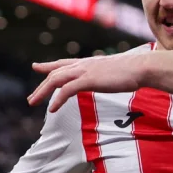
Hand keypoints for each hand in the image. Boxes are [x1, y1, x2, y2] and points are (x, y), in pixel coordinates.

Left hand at [28, 53, 146, 111]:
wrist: (141, 68)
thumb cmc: (135, 71)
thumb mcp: (116, 72)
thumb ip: (108, 75)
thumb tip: (111, 79)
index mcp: (89, 62)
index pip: (64, 63)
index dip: (48, 65)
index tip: (36, 66)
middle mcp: (84, 64)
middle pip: (55, 73)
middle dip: (41, 85)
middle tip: (31, 98)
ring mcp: (85, 71)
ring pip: (56, 80)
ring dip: (42, 92)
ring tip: (33, 103)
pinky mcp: (88, 80)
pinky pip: (67, 90)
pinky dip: (57, 100)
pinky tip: (52, 109)